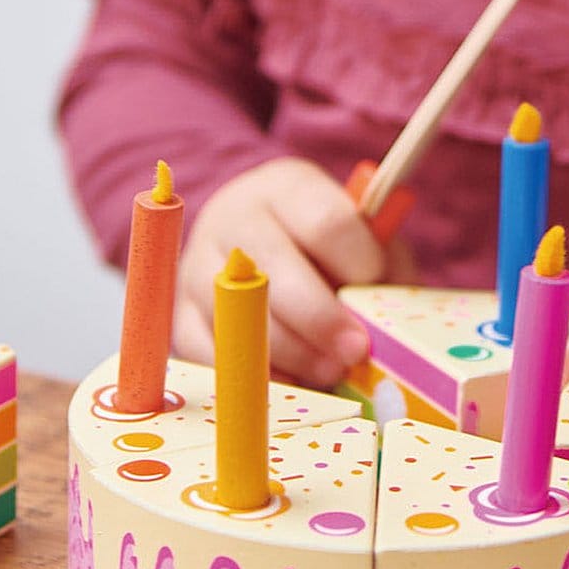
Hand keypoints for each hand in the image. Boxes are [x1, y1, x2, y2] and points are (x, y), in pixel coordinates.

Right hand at [175, 157, 416, 389]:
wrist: (254, 241)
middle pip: (275, 270)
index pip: (325, 221)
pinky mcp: (182, 317)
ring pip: (241, 317)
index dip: (358, 261)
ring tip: (329, 370)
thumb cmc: (323, 244)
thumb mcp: (359, 234)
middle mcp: (233, 218)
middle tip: (356, 350)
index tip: (376, 287)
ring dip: (293, 354)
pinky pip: (214, 356)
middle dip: (322, 319)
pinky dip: (257, 377)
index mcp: (285, 186)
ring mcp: (198, 266)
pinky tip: (293, 381)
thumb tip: (387, 318)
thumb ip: (381, 265)